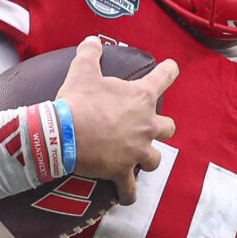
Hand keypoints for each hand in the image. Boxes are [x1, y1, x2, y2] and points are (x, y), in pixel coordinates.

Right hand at [60, 36, 177, 204]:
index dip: (169, 71)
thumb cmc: (77, 101)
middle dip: (161, 127)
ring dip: (147, 159)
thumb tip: (92, 40)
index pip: (164, 77)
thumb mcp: (82, 70)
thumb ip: (90, 53)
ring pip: (155, 160)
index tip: (172, 68)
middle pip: (169, 127)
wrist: (64, 134)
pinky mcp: (123, 171)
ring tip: (137, 159)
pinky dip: (128, 194)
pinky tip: (126, 197)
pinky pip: (130, 190)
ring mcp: (137, 151)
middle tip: (149, 127)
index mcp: (140, 97)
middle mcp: (146, 125)